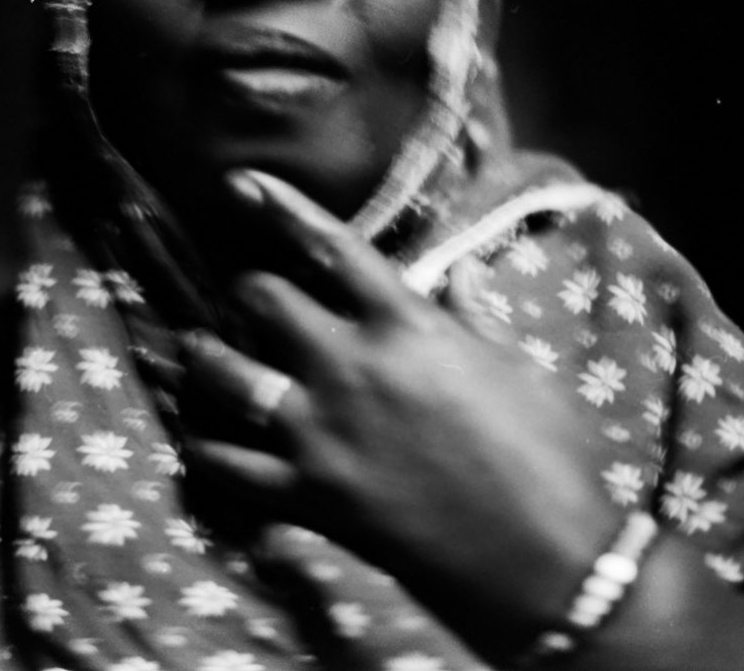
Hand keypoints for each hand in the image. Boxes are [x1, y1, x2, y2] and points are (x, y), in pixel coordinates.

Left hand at [179, 170, 622, 659]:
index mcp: (406, 327)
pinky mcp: (309, 496)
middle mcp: (350, 368)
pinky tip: (196, 439)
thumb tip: (462, 270)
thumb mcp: (520, 371)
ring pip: (228, 375)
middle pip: (265, 300)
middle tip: (248, 296)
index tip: (239, 181)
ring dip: (205, 356)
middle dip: (249, 289)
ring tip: (195, 349)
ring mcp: (321, 434)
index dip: (279, 206)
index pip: (331, 245)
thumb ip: (476, 316)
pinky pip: (229, 468)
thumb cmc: (548, 457)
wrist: (544, 562)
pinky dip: (205, 450)